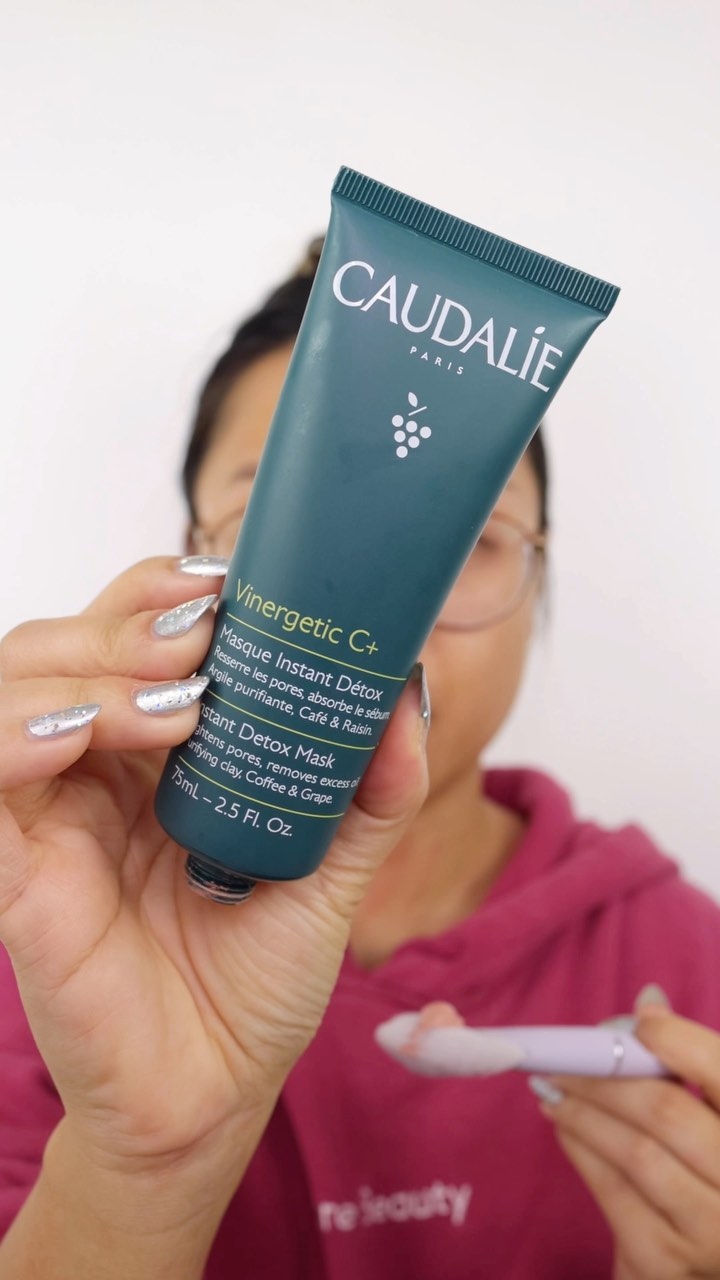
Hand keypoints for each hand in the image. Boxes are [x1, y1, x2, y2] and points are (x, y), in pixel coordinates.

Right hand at [0, 557, 427, 1205]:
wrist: (216, 1092)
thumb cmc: (256, 979)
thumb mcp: (331, 873)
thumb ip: (369, 790)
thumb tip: (409, 695)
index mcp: (154, 754)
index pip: (130, 635)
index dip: (159, 592)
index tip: (226, 584)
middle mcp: (93, 770)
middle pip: (66, 645)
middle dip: (127, 620)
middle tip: (201, 638)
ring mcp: (47, 817)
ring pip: (14, 690)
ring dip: (87, 670)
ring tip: (174, 699)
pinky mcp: (15, 873)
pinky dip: (18, 736)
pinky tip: (82, 736)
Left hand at [535, 994, 719, 1278]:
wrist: (699, 1267)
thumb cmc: (705, 1177)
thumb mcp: (711, 1120)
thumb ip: (687, 1065)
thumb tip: (649, 1002)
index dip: (679, 1042)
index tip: (636, 1022)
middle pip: (667, 1111)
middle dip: (603, 1075)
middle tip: (562, 1058)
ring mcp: (712, 1231)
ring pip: (634, 1151)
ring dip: (581, 1111)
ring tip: (553, 1089)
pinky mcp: (667, 1262)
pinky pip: (612, 1190)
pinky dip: (580, 1149)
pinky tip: (564, 1128)